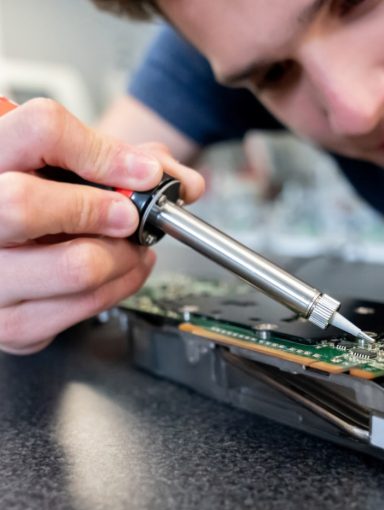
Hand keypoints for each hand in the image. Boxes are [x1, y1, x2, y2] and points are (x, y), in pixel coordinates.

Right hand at [0, 98, 204, 353]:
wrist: (10, 252)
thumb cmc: (45, 199)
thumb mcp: (76, 165)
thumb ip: (129, 159)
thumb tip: (186, 183)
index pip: (40, 131)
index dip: (102, 151)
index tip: (143, 171)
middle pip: (26, 205)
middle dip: (98, 210)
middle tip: (129, 217)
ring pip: (73, 266)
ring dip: (125, 257)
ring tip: (134, 246)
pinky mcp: (11, 325)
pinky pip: (84, 307)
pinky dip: (122, 287)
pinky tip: (123, 270)